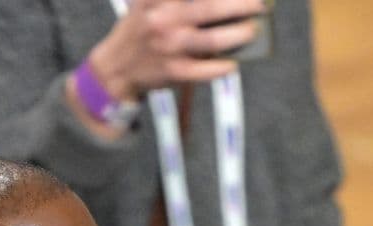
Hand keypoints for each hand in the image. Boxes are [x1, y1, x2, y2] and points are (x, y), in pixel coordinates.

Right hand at [86, 0, 268, 102]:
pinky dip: (222, 67)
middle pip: (210, 8)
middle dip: (241, 5)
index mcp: (158, 0)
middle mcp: (163, 20)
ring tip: (252, 31)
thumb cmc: (139, 30)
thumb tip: (222, 3)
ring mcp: (169, 47)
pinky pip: (205, 70)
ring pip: (212, 40)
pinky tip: (233, 63)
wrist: (114, 69)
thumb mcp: (146, 3)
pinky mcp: (173, 71)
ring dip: (238, 35)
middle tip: (258, 5)